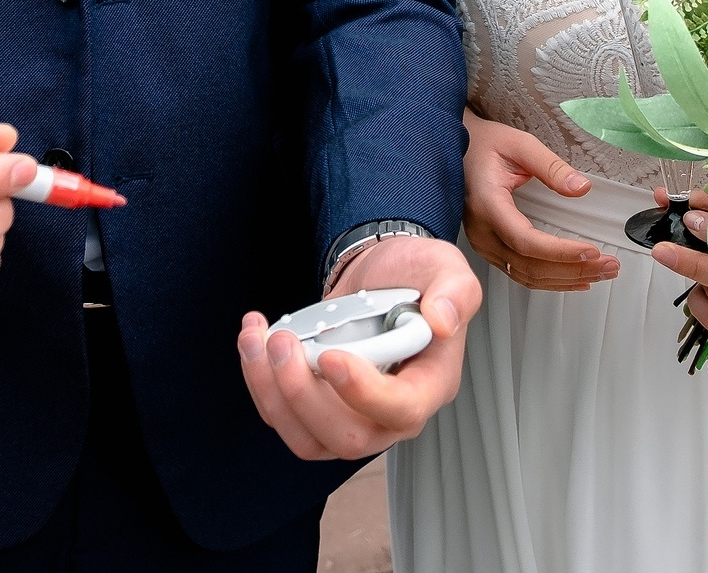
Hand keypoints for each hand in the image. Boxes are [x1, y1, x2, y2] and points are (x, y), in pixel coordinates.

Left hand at [238, 235, 480, 460]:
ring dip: (271, 394)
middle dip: (303, 395)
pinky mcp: (319, 407)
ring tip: (255, 339)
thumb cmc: (416, 276)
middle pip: (348, 438)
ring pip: (308, 439)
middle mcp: (391, 413)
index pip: (402, 410)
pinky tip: (253, 338)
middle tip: (281, 343)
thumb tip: (442, 321)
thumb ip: (454, 293)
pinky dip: (259, 382)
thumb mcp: (447, 269)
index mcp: (430, 384)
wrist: (382, 274)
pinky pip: (283, 417)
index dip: (364, 394)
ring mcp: (351, 415)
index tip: (330, 356)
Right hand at [461, 111, 614, 290]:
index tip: (591, 251)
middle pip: (530, 266)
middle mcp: (482, 231)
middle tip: (608, 265)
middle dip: (574, 269)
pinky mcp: (490, 248)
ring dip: (566, 279)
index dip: (560, 252)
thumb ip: (551, 166)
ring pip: (526, 276)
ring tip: (600, 273)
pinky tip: (574, 279)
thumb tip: (581, 188)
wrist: (461, 150)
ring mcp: (484, 244)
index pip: (526, 241)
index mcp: (488, 205)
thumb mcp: (520, 145)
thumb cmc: (485, 144)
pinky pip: (520, 273)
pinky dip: (550, 280)